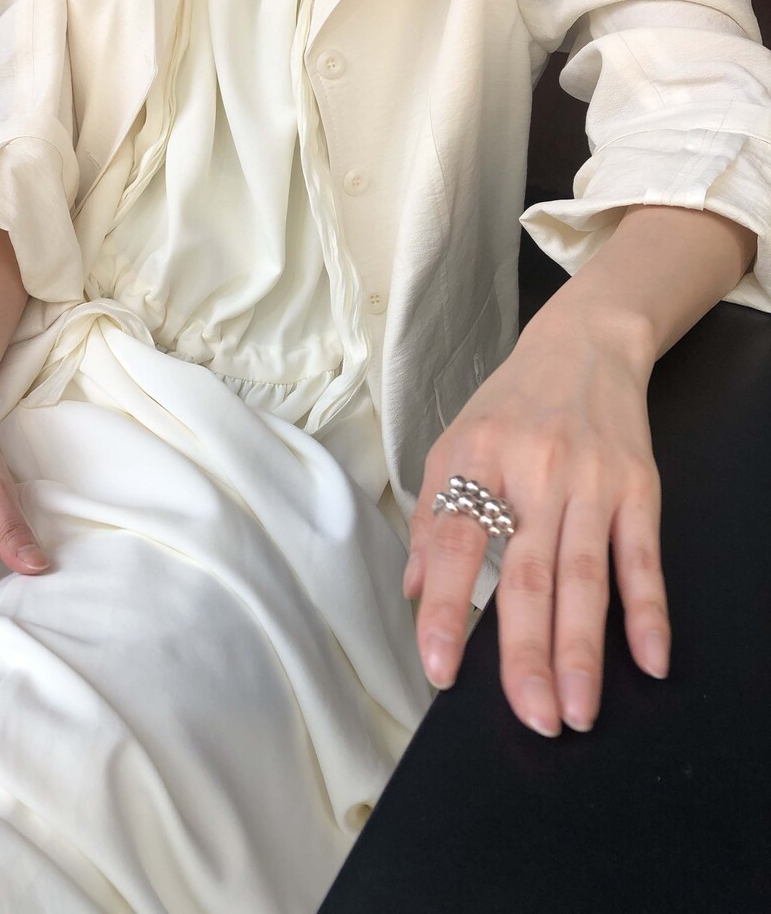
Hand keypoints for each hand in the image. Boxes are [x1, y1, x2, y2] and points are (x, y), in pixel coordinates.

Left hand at [402, 316, 669, 735]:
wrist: (583, 345)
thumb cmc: (509, 405)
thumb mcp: (453, 443)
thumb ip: (430, 516)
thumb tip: (413, 591)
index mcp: (475, 460)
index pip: (453, 544)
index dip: (444, 609)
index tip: (439, 670)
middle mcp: (533, 472)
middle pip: (527, 573)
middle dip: (526, 652)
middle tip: (530, 717)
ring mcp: (591, 481)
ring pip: (585, 576)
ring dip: (583, 649)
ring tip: (577, 710)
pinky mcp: (639, 487)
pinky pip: (643, 556)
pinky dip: (648, 610)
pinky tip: (649, 659)